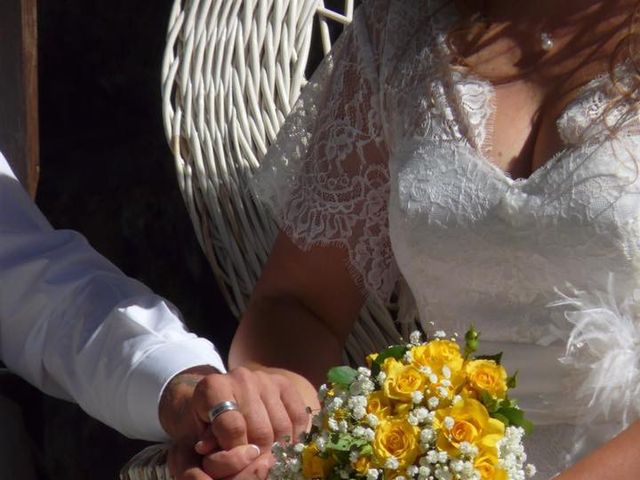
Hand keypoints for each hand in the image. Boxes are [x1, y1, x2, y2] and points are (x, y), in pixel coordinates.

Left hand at [159, 366, 308, 478]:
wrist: (208, 404)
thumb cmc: (197, 431)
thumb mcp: (187, 451)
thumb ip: (198, 469)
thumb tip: (220, 476)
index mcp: (212, 387)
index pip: (233, 428)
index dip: (232, 454)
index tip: (226, 459)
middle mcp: (242, 377)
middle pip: (262, 432)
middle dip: (255, 457)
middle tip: (244, 462)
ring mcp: (266, 379)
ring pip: (283, 429)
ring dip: (275, 450)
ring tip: (258, 452)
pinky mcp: (285, 384)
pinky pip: (299, 419)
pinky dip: (292, 438)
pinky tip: (276, 443)